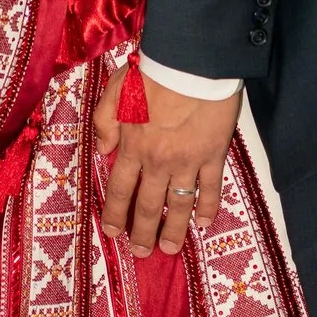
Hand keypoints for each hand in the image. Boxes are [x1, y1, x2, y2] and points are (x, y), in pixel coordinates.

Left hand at [97, 75, 239, 258]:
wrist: (191, 64)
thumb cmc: (152, 72)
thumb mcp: (114, 90)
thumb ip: (105, 121)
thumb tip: (104, 150)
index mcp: (132, 146)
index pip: (118, 189)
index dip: (114, 213)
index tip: (112, 233)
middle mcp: (157, 160)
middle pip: (148, 205)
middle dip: (142, 232)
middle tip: (142, 252)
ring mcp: (187, 161)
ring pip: (178, 204)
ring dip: (174, 229)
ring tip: (169, 248)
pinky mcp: (212, 155)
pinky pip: (210, 188)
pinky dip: (208, 207)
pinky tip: (204, 223)